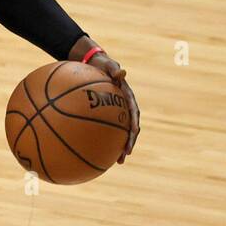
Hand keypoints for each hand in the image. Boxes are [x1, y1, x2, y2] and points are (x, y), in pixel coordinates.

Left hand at [74, 39, 139, 162]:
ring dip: (118, 147)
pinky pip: (102, 129)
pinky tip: (92, 152)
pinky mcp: (104, 115)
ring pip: (118, 132)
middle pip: (129, 128)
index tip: (133, 132)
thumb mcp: (107, 63)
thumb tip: (122, 72)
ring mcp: (114, 112)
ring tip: (115, 162)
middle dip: (129, 142)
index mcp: (126, 97)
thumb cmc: (100, 64)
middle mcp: (123, 107)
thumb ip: (113, 68)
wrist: (93, 64)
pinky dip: (100, 140)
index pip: (133, 112)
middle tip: (125, 154)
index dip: (133, 123)